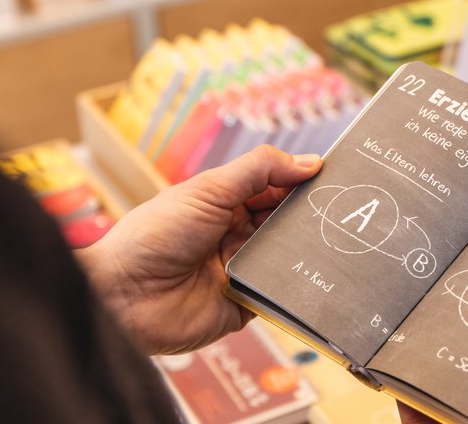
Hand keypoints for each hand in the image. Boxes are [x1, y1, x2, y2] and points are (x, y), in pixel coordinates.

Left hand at [77, 145, 321, 354]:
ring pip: (291, 258)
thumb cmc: (153, 236)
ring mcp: (243, 271)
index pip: (275, 188)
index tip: (336, 176)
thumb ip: (259, 171)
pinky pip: (282, 296)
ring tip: (336, 239)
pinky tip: (317, 276)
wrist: (123, 296)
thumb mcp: (208, 190)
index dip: (302, 181)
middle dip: (311, 216)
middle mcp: (237, 236)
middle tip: (344, 208)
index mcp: (226, 204)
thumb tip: (309, 161)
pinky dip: (297, 287)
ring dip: (307, 250)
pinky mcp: (247, 306)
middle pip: (287, 223)